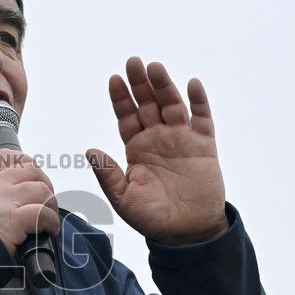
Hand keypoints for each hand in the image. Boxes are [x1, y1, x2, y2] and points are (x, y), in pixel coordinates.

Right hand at [0, 149, 59, 255]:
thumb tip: (8, 201)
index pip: (8, 156)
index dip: (26, 163)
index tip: (31, 178)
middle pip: (32, 171)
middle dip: (44, 185)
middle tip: (45, 202)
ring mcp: (6, 200)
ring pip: (42, 190)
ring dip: (50, 204)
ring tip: (48, 218)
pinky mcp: (15, 219)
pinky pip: (43, 213)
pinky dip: (51, 222)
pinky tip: (48, 230)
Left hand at [85, 57, 227, 244]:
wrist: (187, 233)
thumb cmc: (152, 217)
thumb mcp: (123, 198)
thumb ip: (108, 174)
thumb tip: (90, 150)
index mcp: (136, 148)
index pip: (126, 116)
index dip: (120, 98)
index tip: (113, 79)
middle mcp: (158, 138)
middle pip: (148, 103)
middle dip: (140, 83)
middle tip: (133, 61)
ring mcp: (182, 138)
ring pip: (172, 105)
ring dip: (165, 86)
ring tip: (155, 67)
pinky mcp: (204, 145)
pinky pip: (203, 118)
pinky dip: (199, 101)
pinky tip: (193, 84)